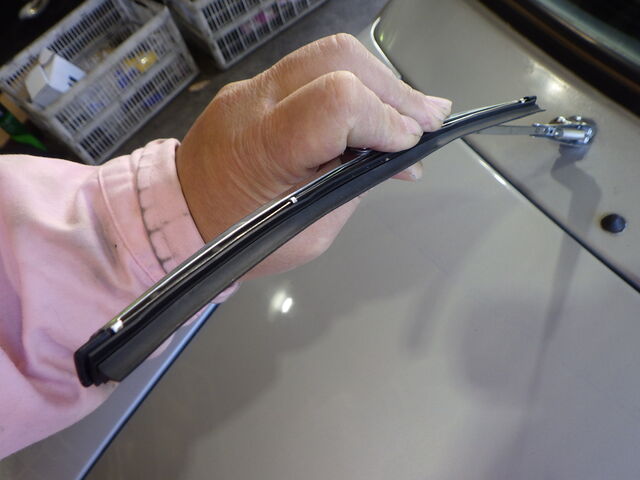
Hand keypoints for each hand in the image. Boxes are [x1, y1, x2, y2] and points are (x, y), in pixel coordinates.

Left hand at [176, 34, 450, 277]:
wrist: (180, 212)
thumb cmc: (234, 233)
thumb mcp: (307, 230)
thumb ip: (354, 188)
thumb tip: (397, 159)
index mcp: (264, 147)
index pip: (338, 101)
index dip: (385, 118)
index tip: (407, 145)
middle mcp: (254, 102)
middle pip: (340, 58)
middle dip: (395, 89)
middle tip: (428, 119)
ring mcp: (254, 86)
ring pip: (331, 53)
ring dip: (381, 80)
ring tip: (412, 111)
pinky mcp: (258, 85)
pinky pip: (315, 68)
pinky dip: (355, 83)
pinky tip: (376, 105)